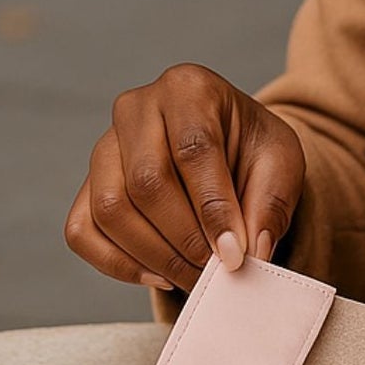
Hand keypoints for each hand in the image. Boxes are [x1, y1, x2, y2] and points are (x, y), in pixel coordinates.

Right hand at [64, 62, 305, 293]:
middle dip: (185, 238)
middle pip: (146, 182)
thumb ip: (270, 203)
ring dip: (154, 255)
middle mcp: (137, 108)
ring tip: (195, 276)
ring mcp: (104, 145)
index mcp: (190, 89)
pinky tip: (160, 274)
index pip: (193, 151)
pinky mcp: (87, 183)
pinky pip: (82, 231)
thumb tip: (249, 251)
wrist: (230, 148)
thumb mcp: (282, 163)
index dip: (213, 209)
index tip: (233, 253)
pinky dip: (118, 263)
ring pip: (110, 209)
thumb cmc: (254, 149)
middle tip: (216, 271)